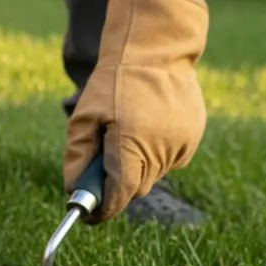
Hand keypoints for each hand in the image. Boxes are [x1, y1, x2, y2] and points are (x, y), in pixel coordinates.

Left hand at [64, 0, 209, 221]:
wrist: (157, 50)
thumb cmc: (114, 82)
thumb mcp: (83, 117)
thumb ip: (77, 156)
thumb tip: (72, 191)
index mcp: (131, 145)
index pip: (119, 195)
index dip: (103, 210)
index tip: (88, 216)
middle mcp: (160, 149)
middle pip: (135, 189)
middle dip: (116, 188)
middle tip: (99, 173)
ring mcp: (181, 144)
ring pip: (153, 176)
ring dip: (136, 169)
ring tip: (125, 137)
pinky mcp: (193, 137)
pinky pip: (169, 161)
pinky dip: (154, 156)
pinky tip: (145, 130)